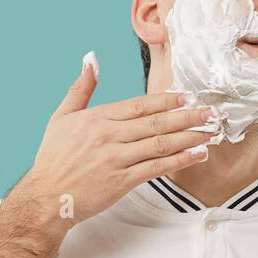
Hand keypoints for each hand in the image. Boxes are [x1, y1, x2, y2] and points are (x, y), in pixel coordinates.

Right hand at [17, 51, 216, 225]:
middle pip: (156, 122)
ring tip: (210, 132)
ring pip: (160, 144)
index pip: (139, 105)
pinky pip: (157, 168)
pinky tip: (197, 154)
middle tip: (210, 112)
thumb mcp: (61, 117)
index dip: (166, 100)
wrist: (46, 197)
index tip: (187, 96)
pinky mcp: (122, 181)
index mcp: (97, 118)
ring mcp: (116, 159)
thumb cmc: (54, 159)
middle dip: (187, 116)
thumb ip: (81, 88)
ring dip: (189, 137)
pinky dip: (180, 160)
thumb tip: (92, 60)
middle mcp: (108, 136)